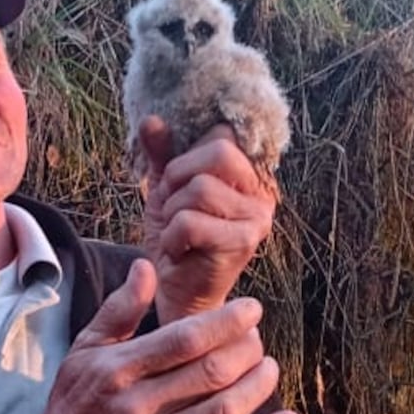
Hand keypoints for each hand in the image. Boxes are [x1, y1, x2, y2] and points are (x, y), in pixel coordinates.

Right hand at [14, 259, 300, 413]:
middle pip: (208, 373)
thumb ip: (119, 309)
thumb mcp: (84, 350)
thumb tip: (146, 266)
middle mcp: (135, 407)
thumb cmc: (74, 403)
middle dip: (245, 351)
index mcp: (116, 370)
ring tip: (269, 368)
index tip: (252, 310)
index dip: (225, 322)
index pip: (182, 340)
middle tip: (257, 339)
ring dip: (257, 388)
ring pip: (222, 413)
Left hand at [139, 119, 275, 324]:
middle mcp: (262, 194)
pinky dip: (172, 236)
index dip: (186, 157)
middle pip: (219, 153)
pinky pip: (191, 221)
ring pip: (200, 188)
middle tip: (173, 206)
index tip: (177, 185)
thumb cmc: (176, 241)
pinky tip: (178, 251)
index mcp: (248, 175)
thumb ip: (162, 155)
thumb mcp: (166, 190)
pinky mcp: (242, 244)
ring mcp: (257, 219)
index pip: (221, 136)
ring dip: (173, 211)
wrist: (178, 294)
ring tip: (176, 233)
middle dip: (179, 177)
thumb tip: (151, 119)